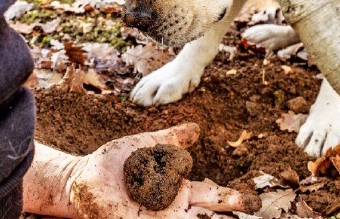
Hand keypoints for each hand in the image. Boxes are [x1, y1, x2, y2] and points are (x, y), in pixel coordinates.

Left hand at [67, 123, 256, 217]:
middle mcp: (174, 208)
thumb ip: (171, 140)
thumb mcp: (146, 145)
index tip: (255, 202)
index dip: (233, 198)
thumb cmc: (115, 163)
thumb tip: (197, 129)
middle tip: (255, 214)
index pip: (213, 195)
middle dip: (232, 217)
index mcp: (179, 188)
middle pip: (211, 216)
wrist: (84, 178)